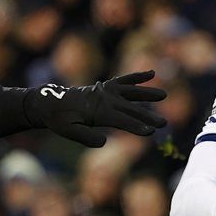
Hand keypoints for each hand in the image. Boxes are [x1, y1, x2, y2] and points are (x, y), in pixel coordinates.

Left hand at [26, 71, 166, 147]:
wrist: (51, 102)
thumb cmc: (60, 120)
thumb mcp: (69, 132)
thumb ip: (86, 137)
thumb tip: (104, 142)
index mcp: (98, 111)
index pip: (121, 120)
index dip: (136, 126)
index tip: (150, 131)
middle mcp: (105, 99)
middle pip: (131, 109)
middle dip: (148, 116)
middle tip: (164, 123)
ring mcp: (106, 91)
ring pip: (131, 92)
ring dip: (147, 93)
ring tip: (164, 95)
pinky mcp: (106, 87)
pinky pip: (124, 80)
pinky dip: (137, 76)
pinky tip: (152, 73)